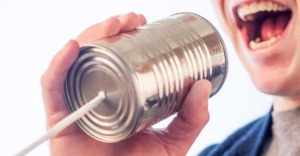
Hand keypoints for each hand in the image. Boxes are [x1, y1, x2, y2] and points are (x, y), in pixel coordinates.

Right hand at [41, 12, 211, 155]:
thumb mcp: (173, 143)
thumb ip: (191, 119)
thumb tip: (203, 85)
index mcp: (120, 97)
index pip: (118, 59)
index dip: (127, 37)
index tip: (144, 23)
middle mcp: (97, 95)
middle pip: (97, 54)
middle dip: (112, 29)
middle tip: (133, 19)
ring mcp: (78, 103)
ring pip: (76, 62)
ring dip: (91, 36)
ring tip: (113, 24)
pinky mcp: (59, 117)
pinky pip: (52, 86)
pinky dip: (58, 65)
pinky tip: (74, 46)